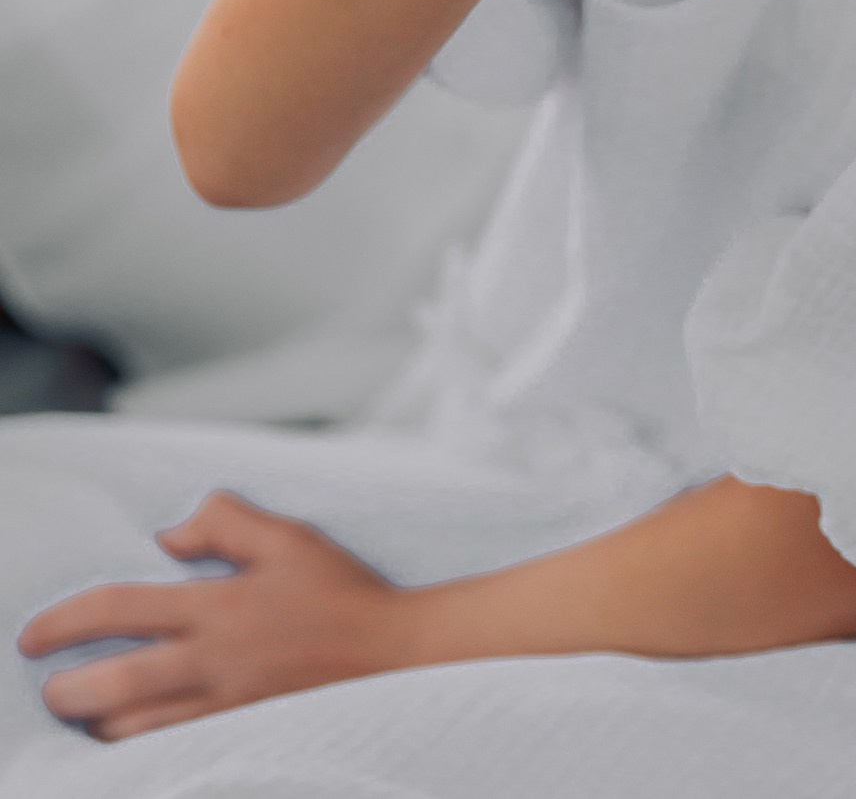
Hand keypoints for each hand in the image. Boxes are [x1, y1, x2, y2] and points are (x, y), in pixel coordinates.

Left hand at [19, 492, 423, 740]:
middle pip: (114, 686)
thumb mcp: (288, 536)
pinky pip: (174, 753)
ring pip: (137, 732)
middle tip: (52, 690)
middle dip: (68, 692)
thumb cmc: (344, 593)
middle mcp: (214, 664)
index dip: (65, 621)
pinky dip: (142, 752)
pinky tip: (135, 742)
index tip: (34, 635)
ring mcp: (228, 709)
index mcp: (219, 607)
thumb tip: (170, 536)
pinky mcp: (245, 736)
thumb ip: (225, 523)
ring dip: (101, 726)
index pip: (120, 609)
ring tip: (89, 717)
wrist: (399, 655)